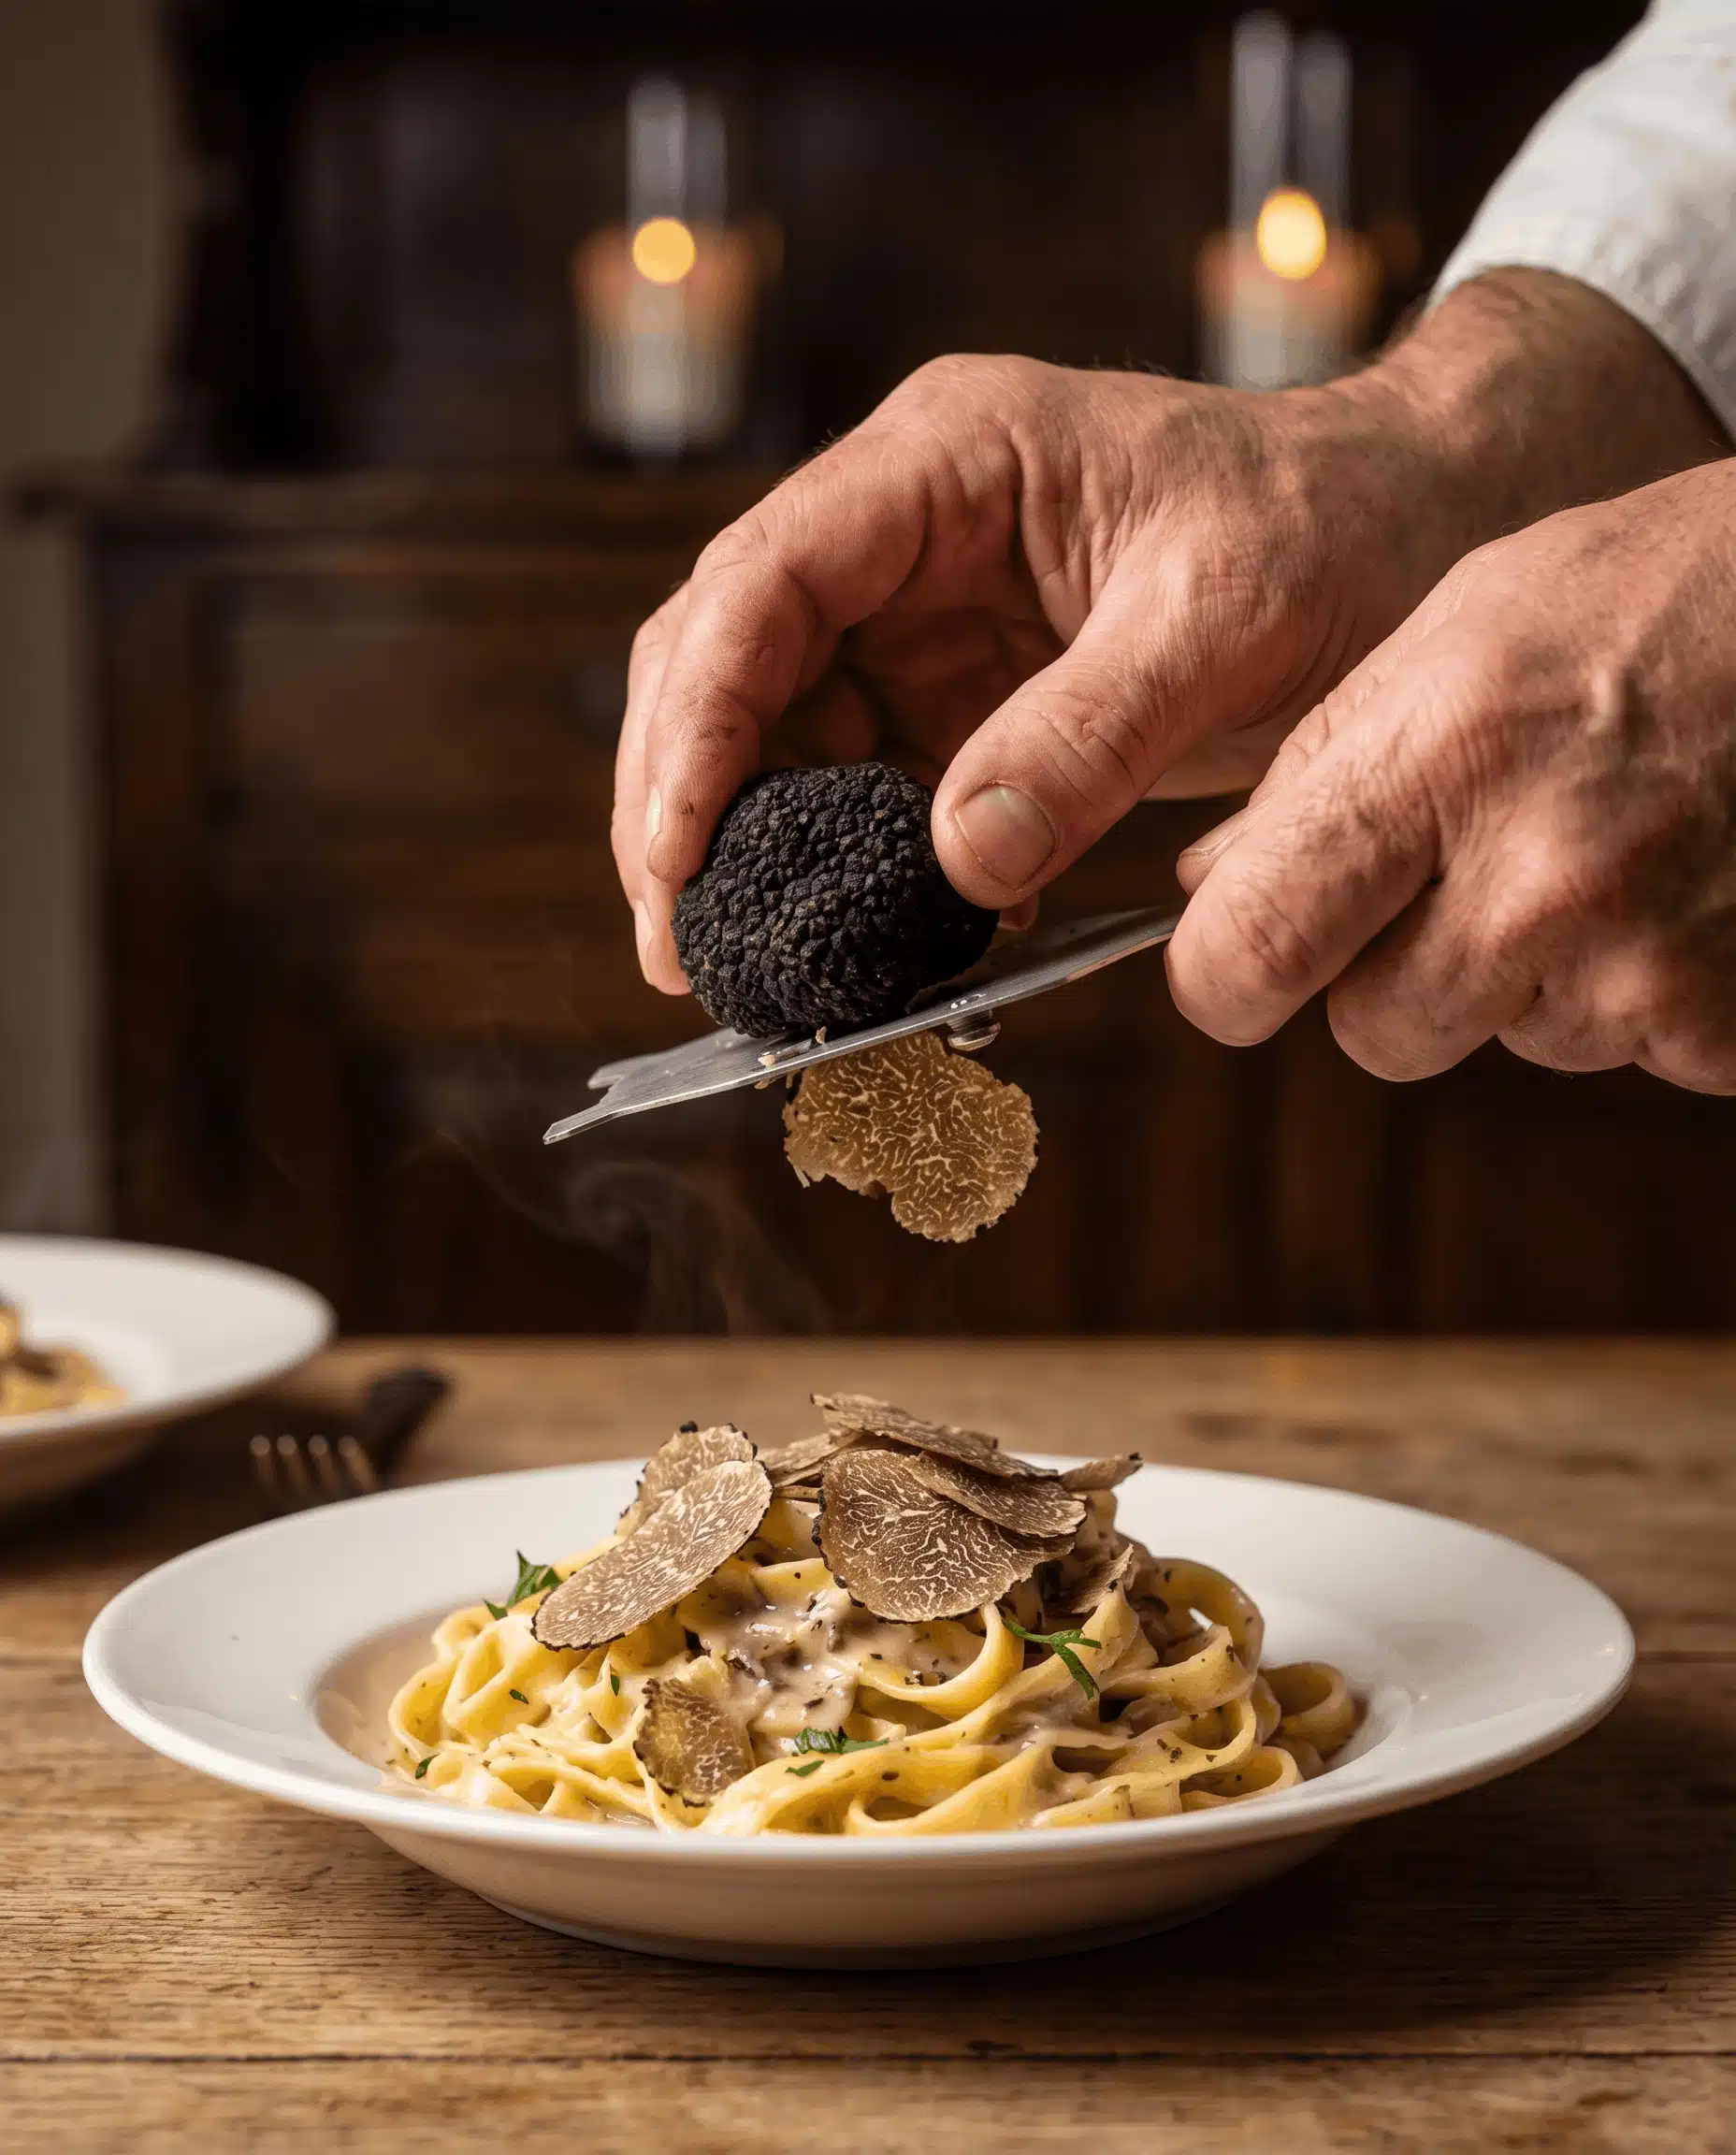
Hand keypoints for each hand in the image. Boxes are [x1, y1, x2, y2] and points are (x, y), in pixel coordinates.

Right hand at [615, 272, 1721, 994]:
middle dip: (685, 801)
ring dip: (743, 849)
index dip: (701, 722)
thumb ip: (1089, 738)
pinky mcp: (951, 695)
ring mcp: (918, 616)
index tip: (678, 855)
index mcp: (947, 463)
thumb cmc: (1331, 534)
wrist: (1406, 534)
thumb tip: (961, 867)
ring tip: (749, 968)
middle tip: (680, 948)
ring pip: (767, 731)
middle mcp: (902, 531)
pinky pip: (852, 785)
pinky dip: (837, 868)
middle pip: (724, 657)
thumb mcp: (1223, 623)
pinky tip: (858, 942)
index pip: (763, 581)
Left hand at [1168, 460, 1735, 1093]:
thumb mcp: (1463, 630)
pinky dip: (1640, 991)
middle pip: (1370, 1030)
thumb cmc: (1658, 598)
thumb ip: (1326, 768)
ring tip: (1604, 842)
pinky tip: (1679, 884)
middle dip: (1387, 976)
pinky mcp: (1728, 1027)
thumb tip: (1210, 889)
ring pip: (1502, 1038)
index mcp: (1442, 754)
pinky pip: (1625, 1048)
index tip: (1235, 959)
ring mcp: (1646, 966)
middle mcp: (1539, 877)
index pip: (1247, 949)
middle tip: (1459, 876)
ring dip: (1525, 973)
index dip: (1225, 970)